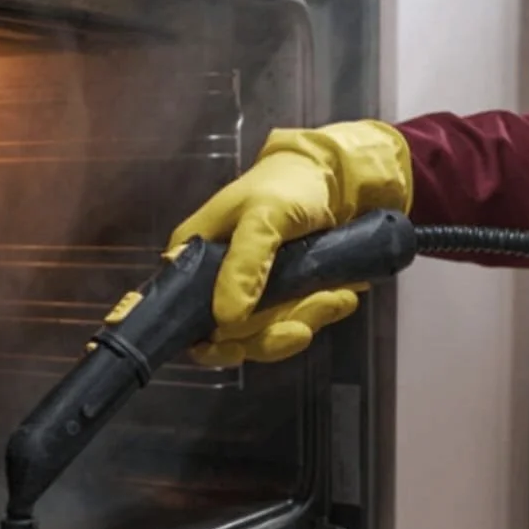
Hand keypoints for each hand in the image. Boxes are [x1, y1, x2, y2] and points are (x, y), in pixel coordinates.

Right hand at [166, 120, 412, 364]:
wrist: (333, 178)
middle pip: (232, 337)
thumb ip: (244, 263)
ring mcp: (248, 294)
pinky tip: (342, 295)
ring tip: (340, 295)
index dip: (209, 343)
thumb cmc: (287, 186)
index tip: (238, 350)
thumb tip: (226, 320)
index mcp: (192, 261)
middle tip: (316, 310)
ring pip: (269, 334)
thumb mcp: (264, 216)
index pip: (185, 319)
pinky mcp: (280, 300)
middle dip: (276, 331)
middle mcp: (214, 284)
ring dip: (306, 319)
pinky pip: (293, 323)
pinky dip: (319, 313)